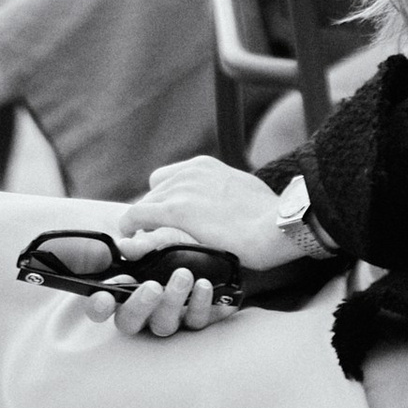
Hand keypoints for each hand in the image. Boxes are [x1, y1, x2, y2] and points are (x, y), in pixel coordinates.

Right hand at [79, 256, 236, 338]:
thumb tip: (126, 247)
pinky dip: (200, 303)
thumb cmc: (181, 245)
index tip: (104, 296)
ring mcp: (170, 318)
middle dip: (139, 305)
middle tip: (152, 286)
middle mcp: (144, 310)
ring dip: (172, 301)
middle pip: (129, 322)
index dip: (98, 306)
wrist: (220, 249)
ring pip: (164, 325)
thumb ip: (145, 244)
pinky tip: (204, 285)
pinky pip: (197, 322)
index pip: (102, 305)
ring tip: (184, 276)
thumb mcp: (164, 237)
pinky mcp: (197, 319)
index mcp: (125, 290)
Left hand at [122, 156, 309, 270]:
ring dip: (145, 222)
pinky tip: (128, 237)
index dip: (164, 199)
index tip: (165, 216)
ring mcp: (182, 189)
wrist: (279, 223)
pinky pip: (137, 215)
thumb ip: (227, 196)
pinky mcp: (177, 210)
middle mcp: (190, 172)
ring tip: (146, 241)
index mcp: (205, 167)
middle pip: (154, 192)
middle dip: (155, 212)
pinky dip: (129, 226)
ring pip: (145, 204)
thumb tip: (229, 211)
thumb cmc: (271, 217)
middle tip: (155, 234)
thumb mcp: (245, 194)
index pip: (169, 178)